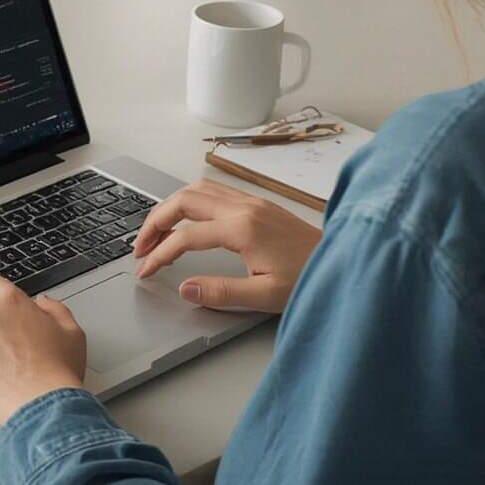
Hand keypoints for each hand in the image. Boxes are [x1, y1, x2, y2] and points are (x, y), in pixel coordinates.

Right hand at [133, 178, 319, 313]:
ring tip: (157, 232)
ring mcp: (252, 201)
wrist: (344, 262)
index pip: (186, 237)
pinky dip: (190, 202)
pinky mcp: (258, 204)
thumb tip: (185, 287)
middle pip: (184, 200)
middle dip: (155, 222)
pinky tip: (187, 218)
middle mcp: (244, 207)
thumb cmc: (310, 277)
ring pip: (197, 190)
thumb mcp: (265, 295)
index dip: (159, 254)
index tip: (145, 270)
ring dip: (170, 207)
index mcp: (242, 228)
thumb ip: (220, 291)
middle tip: (140, 247)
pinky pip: (214, 191)